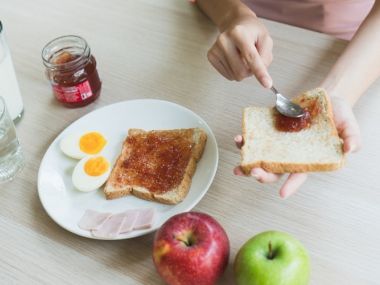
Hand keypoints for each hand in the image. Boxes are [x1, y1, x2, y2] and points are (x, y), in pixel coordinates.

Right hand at [207, 12, 272, 85]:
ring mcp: (215, 49)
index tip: (267, 84)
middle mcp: (224, 40)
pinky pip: (228, 76)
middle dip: (250, 71)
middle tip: (252, 59)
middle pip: (242, 71)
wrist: (235, 24)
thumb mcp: (265, 40)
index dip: (260, 72)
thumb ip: (265, 57)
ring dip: (243, 70)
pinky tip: (234, 59)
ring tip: (241, 56)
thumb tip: (259, 74)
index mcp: (239, 33)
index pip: (251, 58)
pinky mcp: (211, 56)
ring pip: (235, 76)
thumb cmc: (251, 33)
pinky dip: (234, 71)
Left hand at [233, 96, 360, 197]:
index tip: (282, 194)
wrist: (327, 98)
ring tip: (240, 150)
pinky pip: (257, 138)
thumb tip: (350, 149)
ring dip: (247, 157)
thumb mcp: (349, 126)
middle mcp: (290, 154)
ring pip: (261, 156)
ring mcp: (279, 143)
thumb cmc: (339, 116)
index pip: (298, 175)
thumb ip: (351, 138)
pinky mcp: (273, 130)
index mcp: (307, 159)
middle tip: (252, 171)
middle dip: (261, 174)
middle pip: (274, 171)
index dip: (291, 185)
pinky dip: (247, 139)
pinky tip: (241, 137)